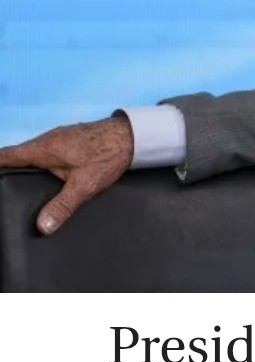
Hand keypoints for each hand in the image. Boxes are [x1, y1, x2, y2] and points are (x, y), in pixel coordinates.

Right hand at [0, 117, 133, 234]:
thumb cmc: (108, 154)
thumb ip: (62, 205)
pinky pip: (48, 153)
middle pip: (17, 156)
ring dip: (25, 167)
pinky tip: (47, 177)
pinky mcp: (70, 141)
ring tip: (19, 187)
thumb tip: (42, 226)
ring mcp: (58, 138)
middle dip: (8, 171)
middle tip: (5, 191)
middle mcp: (46, 140)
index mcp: (42, 148)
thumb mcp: (84, 185)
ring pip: (33, 154)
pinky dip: (42, 164)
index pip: (5, 156)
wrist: (134, 135)